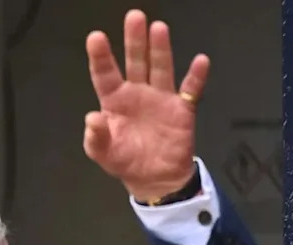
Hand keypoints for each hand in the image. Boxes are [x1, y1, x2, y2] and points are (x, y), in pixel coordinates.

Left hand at [83, 9, 210, 201]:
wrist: (154, 180)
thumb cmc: (125, 161)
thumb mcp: (103, 153)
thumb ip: (96, 137)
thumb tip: (92, 118)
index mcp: (115, 101)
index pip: (105, 75)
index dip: (101, 57)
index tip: (96, 37)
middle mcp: (138, 93)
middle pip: (135, 62)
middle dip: (134, 41)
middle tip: (134, 17)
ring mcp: (161, 99)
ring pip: (160, 68)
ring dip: (160, 49)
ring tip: (158, 28)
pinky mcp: (181, 110)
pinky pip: (190, 91)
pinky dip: (196, 77)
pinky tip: (200, 61)